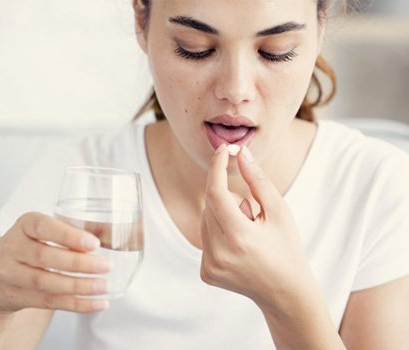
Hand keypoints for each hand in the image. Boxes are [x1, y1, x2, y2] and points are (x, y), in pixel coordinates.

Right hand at [0, 213, 111, 313]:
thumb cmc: (32, 245)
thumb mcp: (44, 231)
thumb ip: (71, 231)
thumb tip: (109, 233)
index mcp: (24, 224)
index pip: (44, 227)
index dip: (69, 236)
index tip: (95, 243)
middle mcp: (12, 247)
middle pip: (45, 257)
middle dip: (79, 263)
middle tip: (107, 266)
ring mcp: (9, 274)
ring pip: (46, 282)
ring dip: (79, 286)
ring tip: (104, 286)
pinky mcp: (15, 297)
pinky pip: (48, 302)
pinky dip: (76, 304)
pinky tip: (97, 303)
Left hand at [200, 144, 314, 310]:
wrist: (285, 293)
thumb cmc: (287, 248)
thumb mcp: (279, 212)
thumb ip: (258, 180)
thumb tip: (241, 153)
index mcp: (239, 237)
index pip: (215, 192)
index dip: (217, 167)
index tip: (223, 150)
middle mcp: (219, 253)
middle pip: (210, 205)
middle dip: (227, 198)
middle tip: (251, 214)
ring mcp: (210, 266)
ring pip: (205, 220)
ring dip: (223, 216)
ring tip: (247, 234)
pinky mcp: (205, 272)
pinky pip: (205, 238)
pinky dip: (219, 233)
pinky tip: (239, 247)